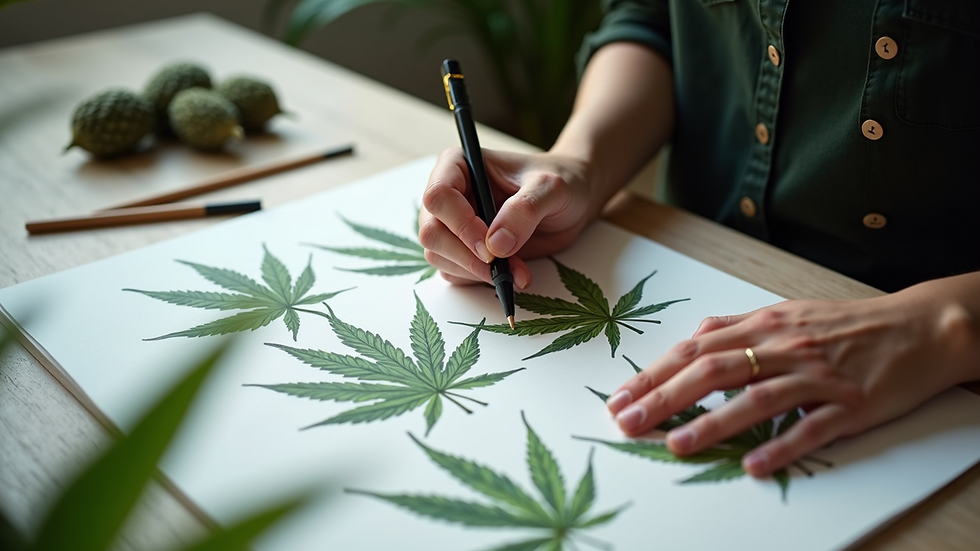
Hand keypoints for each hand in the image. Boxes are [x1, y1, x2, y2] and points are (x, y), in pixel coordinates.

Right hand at [419, 148, 596, 286]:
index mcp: (459, 166)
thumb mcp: (551, 188)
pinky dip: (481, 280)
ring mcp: (452, 225)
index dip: (460, 225)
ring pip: (439, 256)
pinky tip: (511, 273)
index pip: (438, 197)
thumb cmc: (560, 181)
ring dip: (476, 272)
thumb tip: (496, 245)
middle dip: (466, 256)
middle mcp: (449, 195)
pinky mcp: (463, 250)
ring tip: (517, 271)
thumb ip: (524, 210)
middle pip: (431, 232)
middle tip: (502, 268)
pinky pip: (455, 273)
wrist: (571, 201)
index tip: (491, 248)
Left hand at [605, 275, 979, 477]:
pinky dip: (780, 446)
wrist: (919, 327)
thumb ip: (739, 327)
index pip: (696, 349)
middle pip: (714, 371)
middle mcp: (785, 347)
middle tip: (629, 423)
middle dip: (665, 397)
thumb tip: (694, 338)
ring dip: (713, 423)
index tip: (620, 397)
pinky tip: (752, 464)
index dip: (655, 373)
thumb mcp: (787, 313)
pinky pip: (810, 428)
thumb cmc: (846, 324)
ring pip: (756, 399)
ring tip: (677, 445)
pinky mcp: (850, 404)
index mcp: (765, 325)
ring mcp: (817, 376)